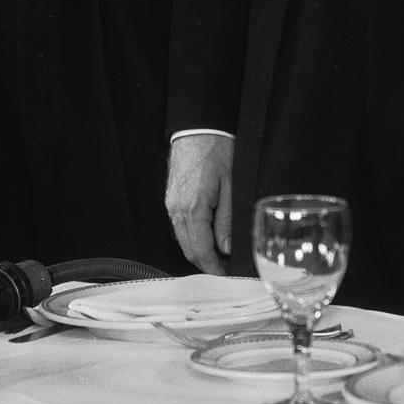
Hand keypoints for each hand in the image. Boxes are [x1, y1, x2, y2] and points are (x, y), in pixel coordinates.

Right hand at [164, 133, 233, 274]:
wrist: (199, 129)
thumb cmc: (217, 151)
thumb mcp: (231, 187)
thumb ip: (227, 220)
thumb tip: (226, 247)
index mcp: (193, 208)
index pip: (201, 250)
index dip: (214, 267)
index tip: (226, 274)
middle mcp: (177, 209)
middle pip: (188, 249)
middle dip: (206, 264)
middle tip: (225, 269)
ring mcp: (171, 204)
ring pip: (183, 240)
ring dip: (199, 252)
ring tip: (219, 255)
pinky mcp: (171, 200)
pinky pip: (180, 227)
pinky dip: (192, 237)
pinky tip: (208, 237)